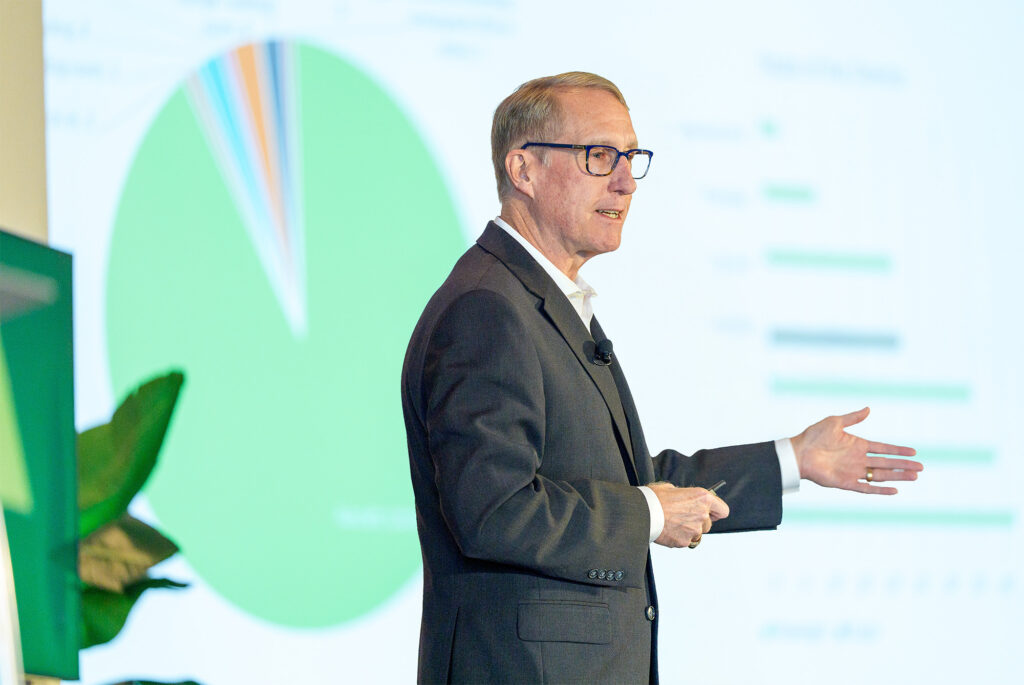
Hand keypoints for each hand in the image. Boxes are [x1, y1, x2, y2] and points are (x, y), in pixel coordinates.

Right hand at [648, 482, 728, 547]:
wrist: (642, 512)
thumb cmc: (655, 498)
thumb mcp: (672, 488)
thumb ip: (685, 496)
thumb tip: (685, 501)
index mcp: (702, 498)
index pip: (723, 511)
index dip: (716, 512)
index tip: (712, 513)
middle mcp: (702, 514)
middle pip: (709, 524)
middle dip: (699, 522)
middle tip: (684, 517)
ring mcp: (694, 529)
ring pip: (697, 533)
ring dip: (689, 530)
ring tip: (673, 523)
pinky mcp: (685, 541)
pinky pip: (685, 540)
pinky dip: (678, 537)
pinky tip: (668, 529)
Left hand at [791, 407, 921, 494]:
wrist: (797, 452)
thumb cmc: (813, 436)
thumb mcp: (834, 422)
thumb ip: (853, 418)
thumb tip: (869, 409)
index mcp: (858, 445)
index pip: (883, 448)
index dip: (898, 450)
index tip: (914, 452)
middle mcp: (858, 459)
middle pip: (887, 463)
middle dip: (904, 465)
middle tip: (921, 468)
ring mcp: (853, 471)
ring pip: (881, 475)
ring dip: (898, 476)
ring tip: (915, 477)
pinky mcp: (846, 483)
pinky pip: (866, 488)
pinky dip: (880, 490)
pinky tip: (895, 490)